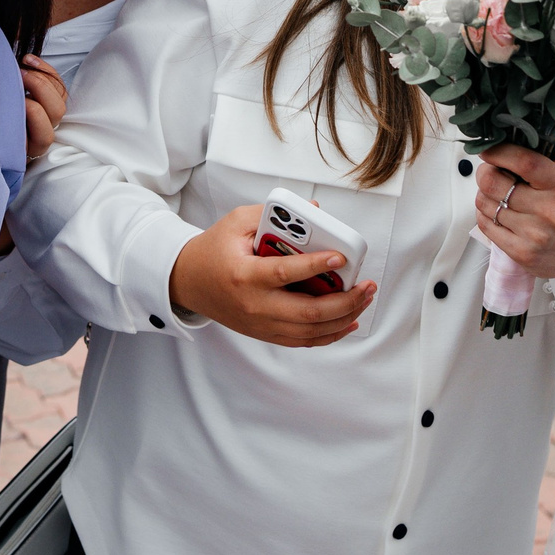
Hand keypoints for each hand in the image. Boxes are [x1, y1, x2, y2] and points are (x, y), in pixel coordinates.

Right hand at [0, 56, 69, 255]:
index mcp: (23, 160)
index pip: (43, 137)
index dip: (34, 116)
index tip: (21, 103)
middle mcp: (38, 141)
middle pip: (56, 113)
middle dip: (40, 91)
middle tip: (19, 77)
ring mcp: (43, 121)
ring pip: (60, 98)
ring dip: (43, 78)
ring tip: (21, 65)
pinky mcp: (43, 104)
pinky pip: (55, 84)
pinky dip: (44, 69)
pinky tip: (27, 58)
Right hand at [169, 204, 375, 346]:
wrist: (189, 282)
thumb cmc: (214, 249)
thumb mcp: (237, 222)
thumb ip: (273, 215)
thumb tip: (315, 213)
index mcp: (245, 275)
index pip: (286, 273)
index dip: (316, 266)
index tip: (341, 257)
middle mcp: (255, 305)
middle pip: (307, 312)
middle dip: (345, 301)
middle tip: (366, 285)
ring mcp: (261, 324)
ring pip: (310, 331)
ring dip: (343, 318)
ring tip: (364, 299)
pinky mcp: (265, 333)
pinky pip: (303, 341)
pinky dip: (329, 335)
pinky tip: (348, 321)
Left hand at [476, 144, 554, 287]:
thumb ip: (553, 145)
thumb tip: (527, 122)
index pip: (524, 162)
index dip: (499, 151)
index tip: (488, 148)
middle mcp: (549, 211)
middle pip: (494, 183)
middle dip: (485, 172)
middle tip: (490, 170)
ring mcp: (534, 235)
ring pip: (486, 204)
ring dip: (485, 194)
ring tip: (497, 192)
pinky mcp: (522, 254)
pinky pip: (486, 226)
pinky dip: (485, 214)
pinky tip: (497, 210)